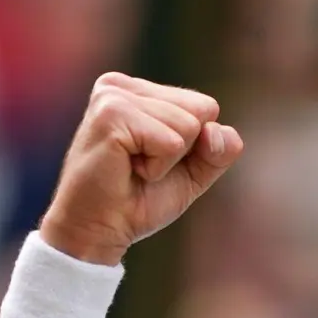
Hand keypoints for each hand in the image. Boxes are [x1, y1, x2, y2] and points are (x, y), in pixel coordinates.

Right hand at [39, 73, 243, 265]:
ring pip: (189, 126)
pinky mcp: (112, 116)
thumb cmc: (139, 201)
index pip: (205, 106)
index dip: (194, 145)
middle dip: (183, 150)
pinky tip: (126, 168)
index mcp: (138, 90)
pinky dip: (157, 167)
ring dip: (167, 161)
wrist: (98, 232)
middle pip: (202, 110)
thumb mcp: (193, 172)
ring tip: (132, 167)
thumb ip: (219, 150)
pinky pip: (171, 143)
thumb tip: (217, 130)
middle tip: (141, 166)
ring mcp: (114, 97)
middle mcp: (122, 86)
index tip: (154, 160)